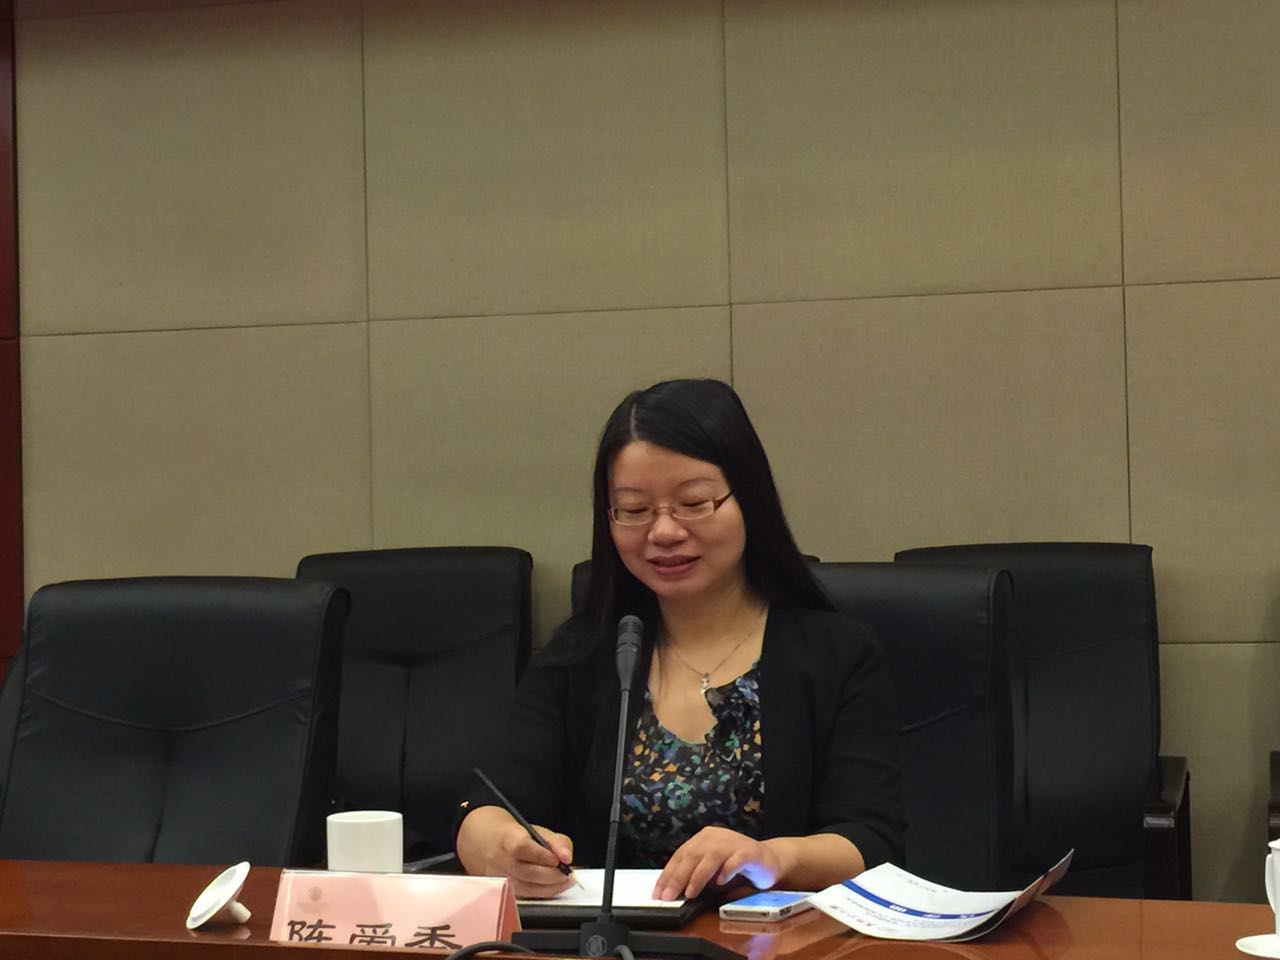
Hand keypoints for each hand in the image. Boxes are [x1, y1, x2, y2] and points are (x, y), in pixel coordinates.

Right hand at [456, 806, 575, 898]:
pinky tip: (551, 889)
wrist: (482, 842)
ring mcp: (496, 878)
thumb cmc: (512, 836)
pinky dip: (539, 894)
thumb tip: (567, 857)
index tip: (560, 860)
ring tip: (564, 882)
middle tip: (567, 874)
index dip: (541, 855)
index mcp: (507, 838)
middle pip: (524, 872)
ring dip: (548, 888)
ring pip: (523, 888)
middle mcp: (499, 859)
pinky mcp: (498, 891)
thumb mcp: (535, 830)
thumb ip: (556, 842)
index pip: (522, 847)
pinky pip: (521, 896)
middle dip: (550, 876)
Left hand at [653, 826, 783, 899]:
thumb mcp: (711, 870)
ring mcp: (734, 842)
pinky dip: (727, 871)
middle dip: (678, 877)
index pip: (681, 855)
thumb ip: (695, 875)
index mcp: (704, 838)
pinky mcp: (750, 852)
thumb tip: (673, 892)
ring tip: (691, 893)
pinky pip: (736, 860)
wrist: (769, 861)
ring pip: (712, 857)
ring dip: (699, 876)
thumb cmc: (736, 867)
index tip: (658, 892)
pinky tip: (720, 882)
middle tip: (669, 896)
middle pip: (693, 855)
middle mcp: (716, 836)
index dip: (668, 874)